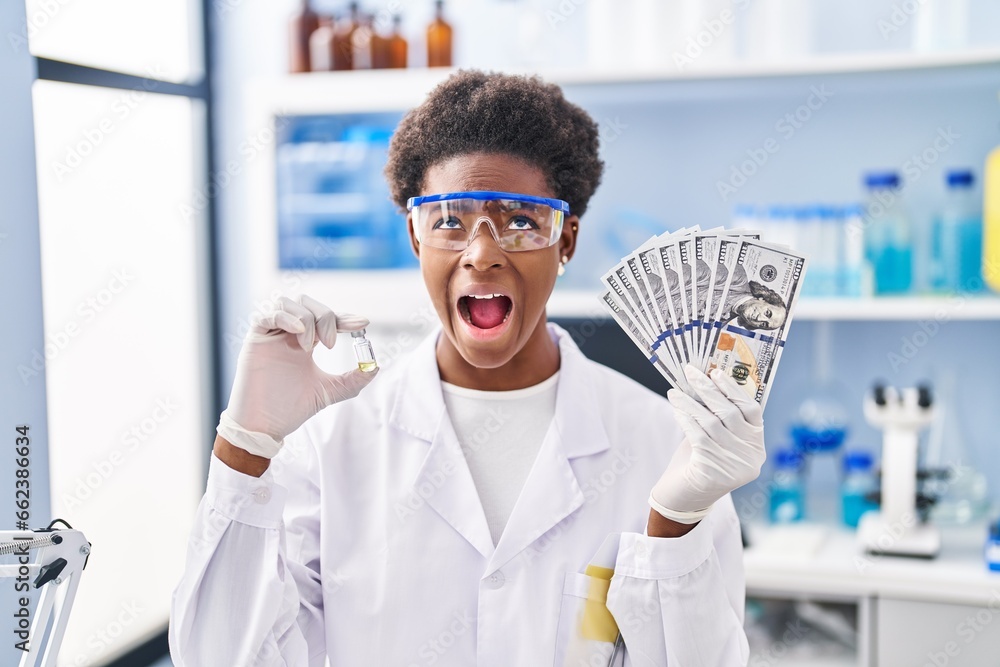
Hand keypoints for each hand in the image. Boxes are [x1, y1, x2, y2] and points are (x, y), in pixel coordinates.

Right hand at [217, 294, 377, 458]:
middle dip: (325, 317)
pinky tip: (299, 333)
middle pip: (307, 303)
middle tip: (332, 343)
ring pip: (288, 303)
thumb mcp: (329, 391)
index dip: (344, 317)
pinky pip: (266, 315)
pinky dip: (285, 317)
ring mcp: (270, 335)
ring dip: (307, 320)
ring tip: (311, 347)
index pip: (325, 318)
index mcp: (304, 342)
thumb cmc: (291, 409)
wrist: (266, 426)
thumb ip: (353, 379)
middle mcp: (287, 334)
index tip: (363, 324)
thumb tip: (375, 367)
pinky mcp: (254, 340)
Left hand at [649, 364, 764, 523]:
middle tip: (691, 372)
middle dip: (708, 389)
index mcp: (756, 446)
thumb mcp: (715, 438)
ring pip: (711, 423)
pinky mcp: (714, 472)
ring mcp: (734, 466)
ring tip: (675, 391)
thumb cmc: (699, 463)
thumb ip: (716, 415)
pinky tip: (676, 409)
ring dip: (690, 403)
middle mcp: (750, 456)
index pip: (752, 410)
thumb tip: (704, 380)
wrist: (684, 500)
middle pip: (730, 413)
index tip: (716, 371)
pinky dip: (686, 419)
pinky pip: (698, 436)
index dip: (734, 389)